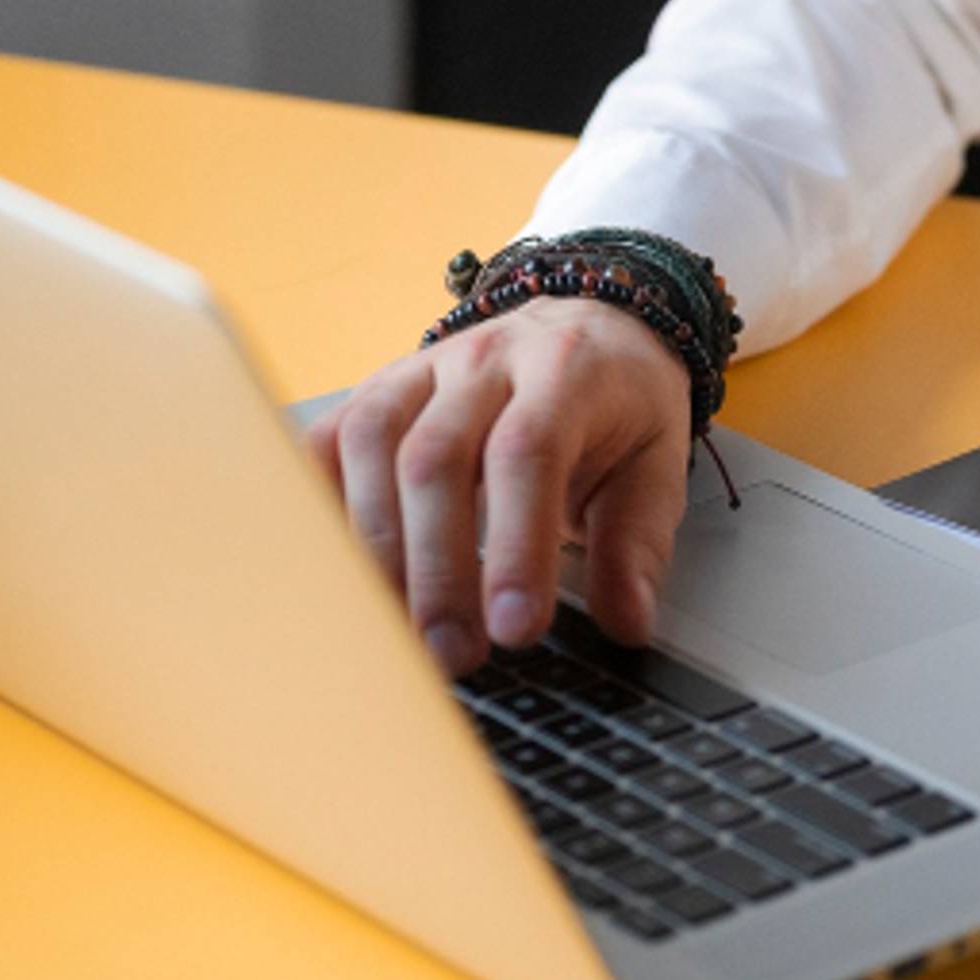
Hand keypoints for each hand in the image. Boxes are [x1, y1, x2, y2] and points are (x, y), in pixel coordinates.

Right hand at [300, 294, 692, 677]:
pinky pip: (329, 438)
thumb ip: (636, 546)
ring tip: (396, 628)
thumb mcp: (656, 466)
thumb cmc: (619, 405)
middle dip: (437, 568)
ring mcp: (422, 370)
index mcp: (565, 373)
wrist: (589, 325)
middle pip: (435, 457)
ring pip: (371, 443)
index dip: (516, 546)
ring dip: (375, 547)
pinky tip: (338, 570)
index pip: (527, 454)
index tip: (517, 629)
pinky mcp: (379, 390)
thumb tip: (627, 624)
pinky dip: (323, 503)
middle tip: (453, 654)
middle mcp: (485, 361)